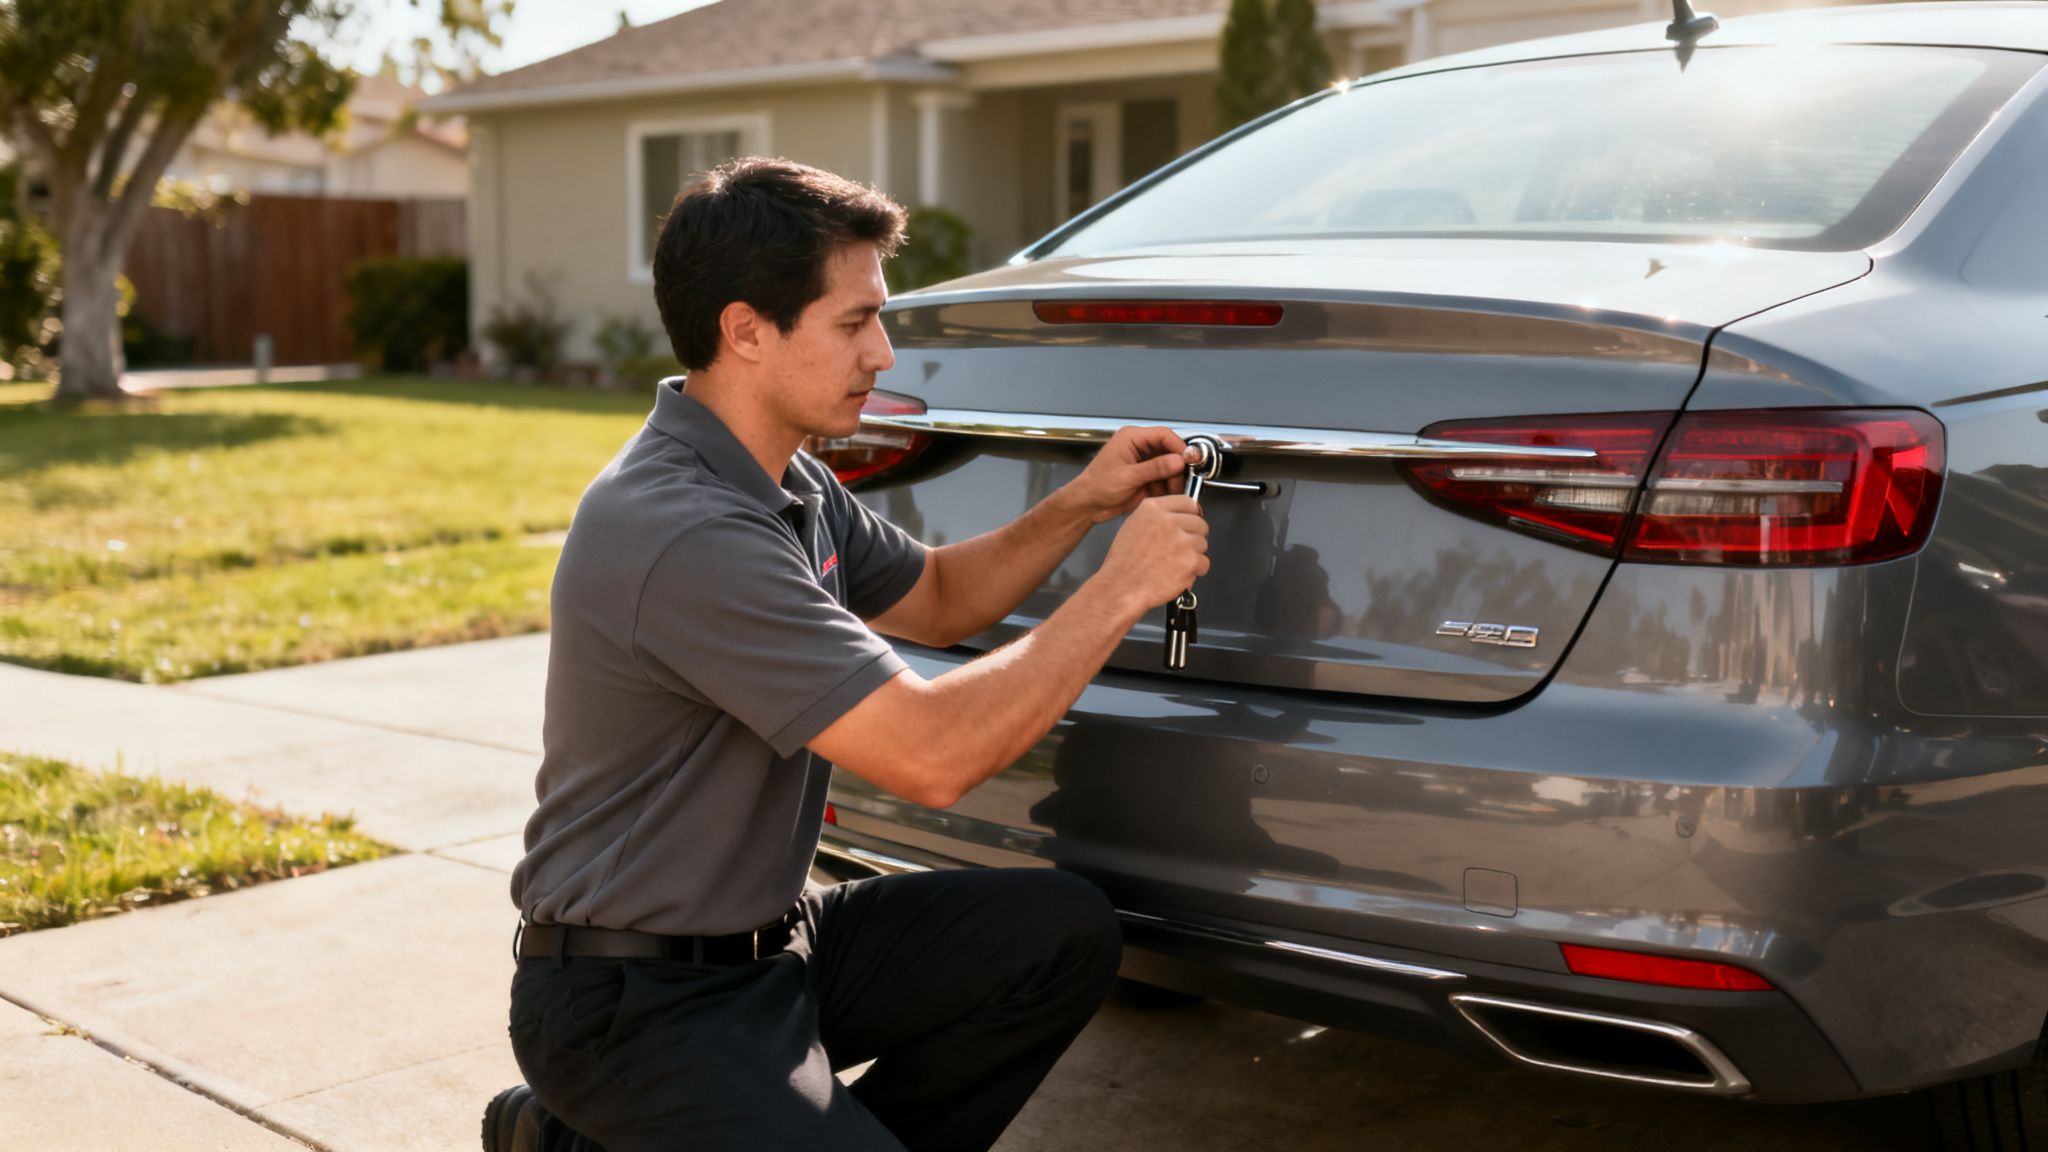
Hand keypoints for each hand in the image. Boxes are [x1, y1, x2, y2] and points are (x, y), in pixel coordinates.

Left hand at [1060, 426, 1196, 524]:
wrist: (1087, 505)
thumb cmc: (1096, 486)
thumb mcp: (1127, 477)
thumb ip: (1154, 468)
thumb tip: (1178, 461)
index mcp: (1132, 438)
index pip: (1164, 435)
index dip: (1179, 447)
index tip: (1189, 461)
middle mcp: (1140, 448)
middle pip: (1170, 451)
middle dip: (1178, 468)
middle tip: (1182, 481)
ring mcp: (1144, 463)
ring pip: (1170, 468)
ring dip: (1174, 481)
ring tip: (1172, 493)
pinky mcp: (1147, 478)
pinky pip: (1165, 480)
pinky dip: (1168, 489)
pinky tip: (1165, 497)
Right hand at [1096, 494, 1209, 610]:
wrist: (1121, 587)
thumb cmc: (1124, 563)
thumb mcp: (1134, 525)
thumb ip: (1158, 516)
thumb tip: (1179, 516)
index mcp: (1153, 508)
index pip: (1189, 502)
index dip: (1191, 515)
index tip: (1189, 524)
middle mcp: (1169, 521)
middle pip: (1200, 523)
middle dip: (1194, 537)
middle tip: (1180, 549)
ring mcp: (1182, 541)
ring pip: (1203, 544)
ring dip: (1193, 556)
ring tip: (1173, 564)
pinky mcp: (1190, 561)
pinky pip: (1204, 563)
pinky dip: (1195, 572)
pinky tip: (1177, 574)